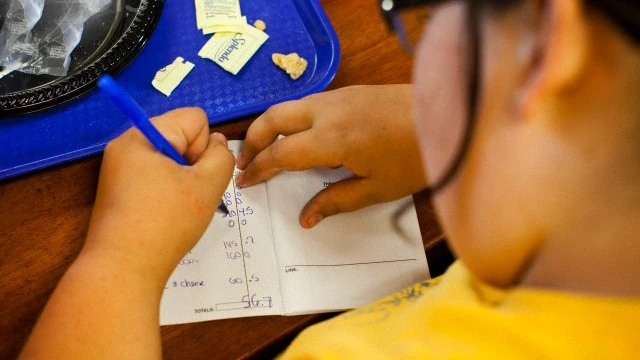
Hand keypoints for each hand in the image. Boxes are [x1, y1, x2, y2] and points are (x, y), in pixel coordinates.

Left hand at [82, 108, 234, 285]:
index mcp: (143, 135)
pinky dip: (166, 191)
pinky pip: (155, 176)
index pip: (195, 119)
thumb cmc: (166, 224)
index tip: (193, 178)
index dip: (204, 148)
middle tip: (187, 196)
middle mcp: (127, 145)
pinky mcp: (119, 189)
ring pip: (170, 158)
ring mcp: (119, 168)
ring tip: (176, 208)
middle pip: (181, 136)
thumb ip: (222, 156)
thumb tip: (216, 143)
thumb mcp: (207, 186)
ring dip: (182, 179)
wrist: (122, 270)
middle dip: (192, 163)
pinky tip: (164, 215)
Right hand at [236, 85, 426, 227]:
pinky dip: (291, 118)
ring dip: (271, 126)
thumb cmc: (415, 158)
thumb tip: (305, 220)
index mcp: (331, 139)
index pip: (281, 154)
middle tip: (244, 161)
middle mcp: (327, 111)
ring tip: (265, 149)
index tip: (245, 181)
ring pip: (289, 106)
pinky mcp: (349, 91)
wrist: (449, 116)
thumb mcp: (376, 188)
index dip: (259, 168)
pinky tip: (297, 135)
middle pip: (274, 118)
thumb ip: (335, 201)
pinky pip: (308, 103)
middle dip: (253, 139)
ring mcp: (338, 97)